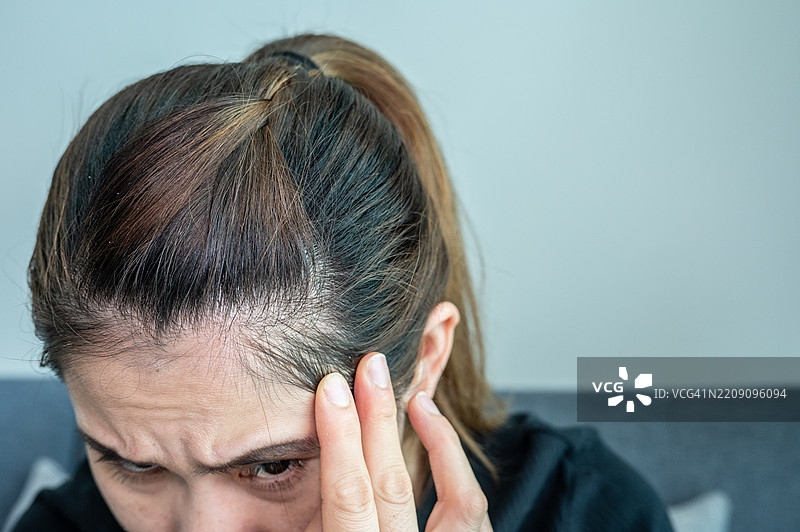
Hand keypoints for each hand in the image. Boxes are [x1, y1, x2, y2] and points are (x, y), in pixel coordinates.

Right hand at [305, 352, 491, 530]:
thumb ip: (309, 524)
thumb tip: (265, 493)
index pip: (348, 496)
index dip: (340, 439)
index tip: (331, 389)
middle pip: (392, 484)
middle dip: (378, 420)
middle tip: (370, 368)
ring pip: (456, 498)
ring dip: (435, 438)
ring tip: (414, 397)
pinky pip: (471, 510)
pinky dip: (456, 466)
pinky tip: (436, 432)